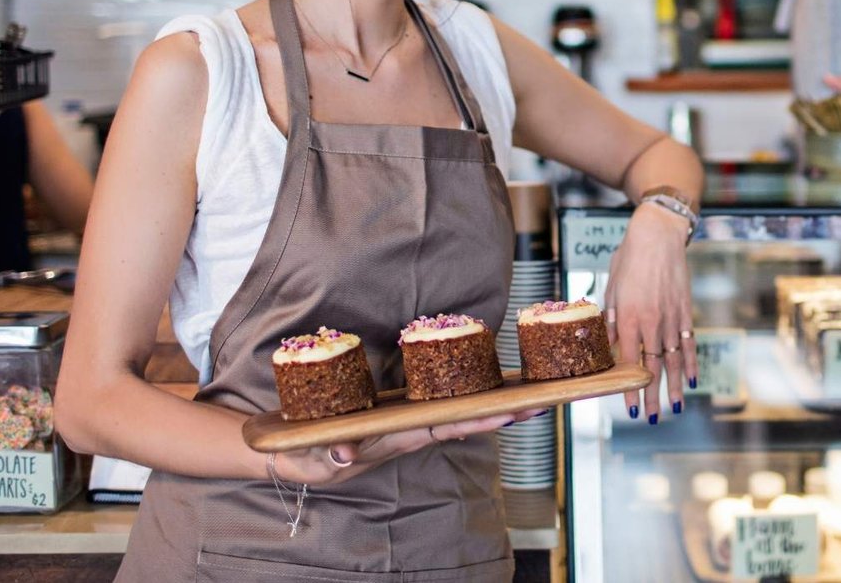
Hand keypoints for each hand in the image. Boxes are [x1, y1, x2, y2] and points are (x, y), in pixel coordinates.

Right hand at [269, 407, 544, 484]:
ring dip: (493, 402)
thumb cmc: (306, 457)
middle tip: (544, 401)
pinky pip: (441, 400)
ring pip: (458, 410)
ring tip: (531, 390)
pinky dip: (467, 391)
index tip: (512, 414)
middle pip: (466, 419)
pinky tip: (489, 380)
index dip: (479, 421)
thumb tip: (343, 456)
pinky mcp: (400, 411)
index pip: (446, 428)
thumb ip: (325, 456)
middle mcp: (411, 430)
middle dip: (505, 412)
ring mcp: (408, 421)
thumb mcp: (311, 459)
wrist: (296, 454)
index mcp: (396, 438)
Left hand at [603, 203, 696, 424]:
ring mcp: (672, 318)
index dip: (629, 387)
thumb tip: (606, 348)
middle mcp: (653, 321)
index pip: (629, 361)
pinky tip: (691, 380)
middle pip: (653, 367)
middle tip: (651, 418)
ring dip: (674, 386)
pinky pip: (689, 343)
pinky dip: (691, 363)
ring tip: (674, 408)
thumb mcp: (612, 288)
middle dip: (652, 395)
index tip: (629, 408)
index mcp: (630, 316)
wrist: (659, 236)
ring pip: (674, 360)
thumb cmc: (629, 259)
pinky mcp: (686, 311)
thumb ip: (611, 320)